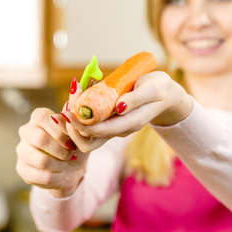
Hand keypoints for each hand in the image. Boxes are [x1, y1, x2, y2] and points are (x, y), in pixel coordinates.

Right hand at [16, 107, 87, 197]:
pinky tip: (61, 173)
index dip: (59, 131)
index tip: (72, 142)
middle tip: (71, 154)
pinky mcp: (22, 168)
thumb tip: (68, 116)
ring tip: (67, 164)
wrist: (72, 168)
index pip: (42, 118)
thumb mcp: (79, 134)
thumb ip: (73, 125)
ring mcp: (22, 150)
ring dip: (61, 165)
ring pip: (41, 160)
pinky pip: (43, 176)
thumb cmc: (74, 145)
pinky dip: (58, 177)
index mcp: (39, 117)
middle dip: (61, 150)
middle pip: (40, 139)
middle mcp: (26, 131)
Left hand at [62, 71, 192, 148]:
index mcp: (129, 124)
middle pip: (88, 142)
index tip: (69, 111)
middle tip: (66, 109)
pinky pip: (91, 124)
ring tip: (70, 101)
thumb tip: (118, 106)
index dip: (81, 125)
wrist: (166, 95)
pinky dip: (81, 113)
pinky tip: (78, 97)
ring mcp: (114, 126)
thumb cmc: (160, 89)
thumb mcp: (153, 89)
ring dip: (74, 121)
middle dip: (73, 129)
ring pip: (87, 135)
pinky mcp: (110, 120)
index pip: (99, 132)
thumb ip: (136, 98)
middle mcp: (119, 129)